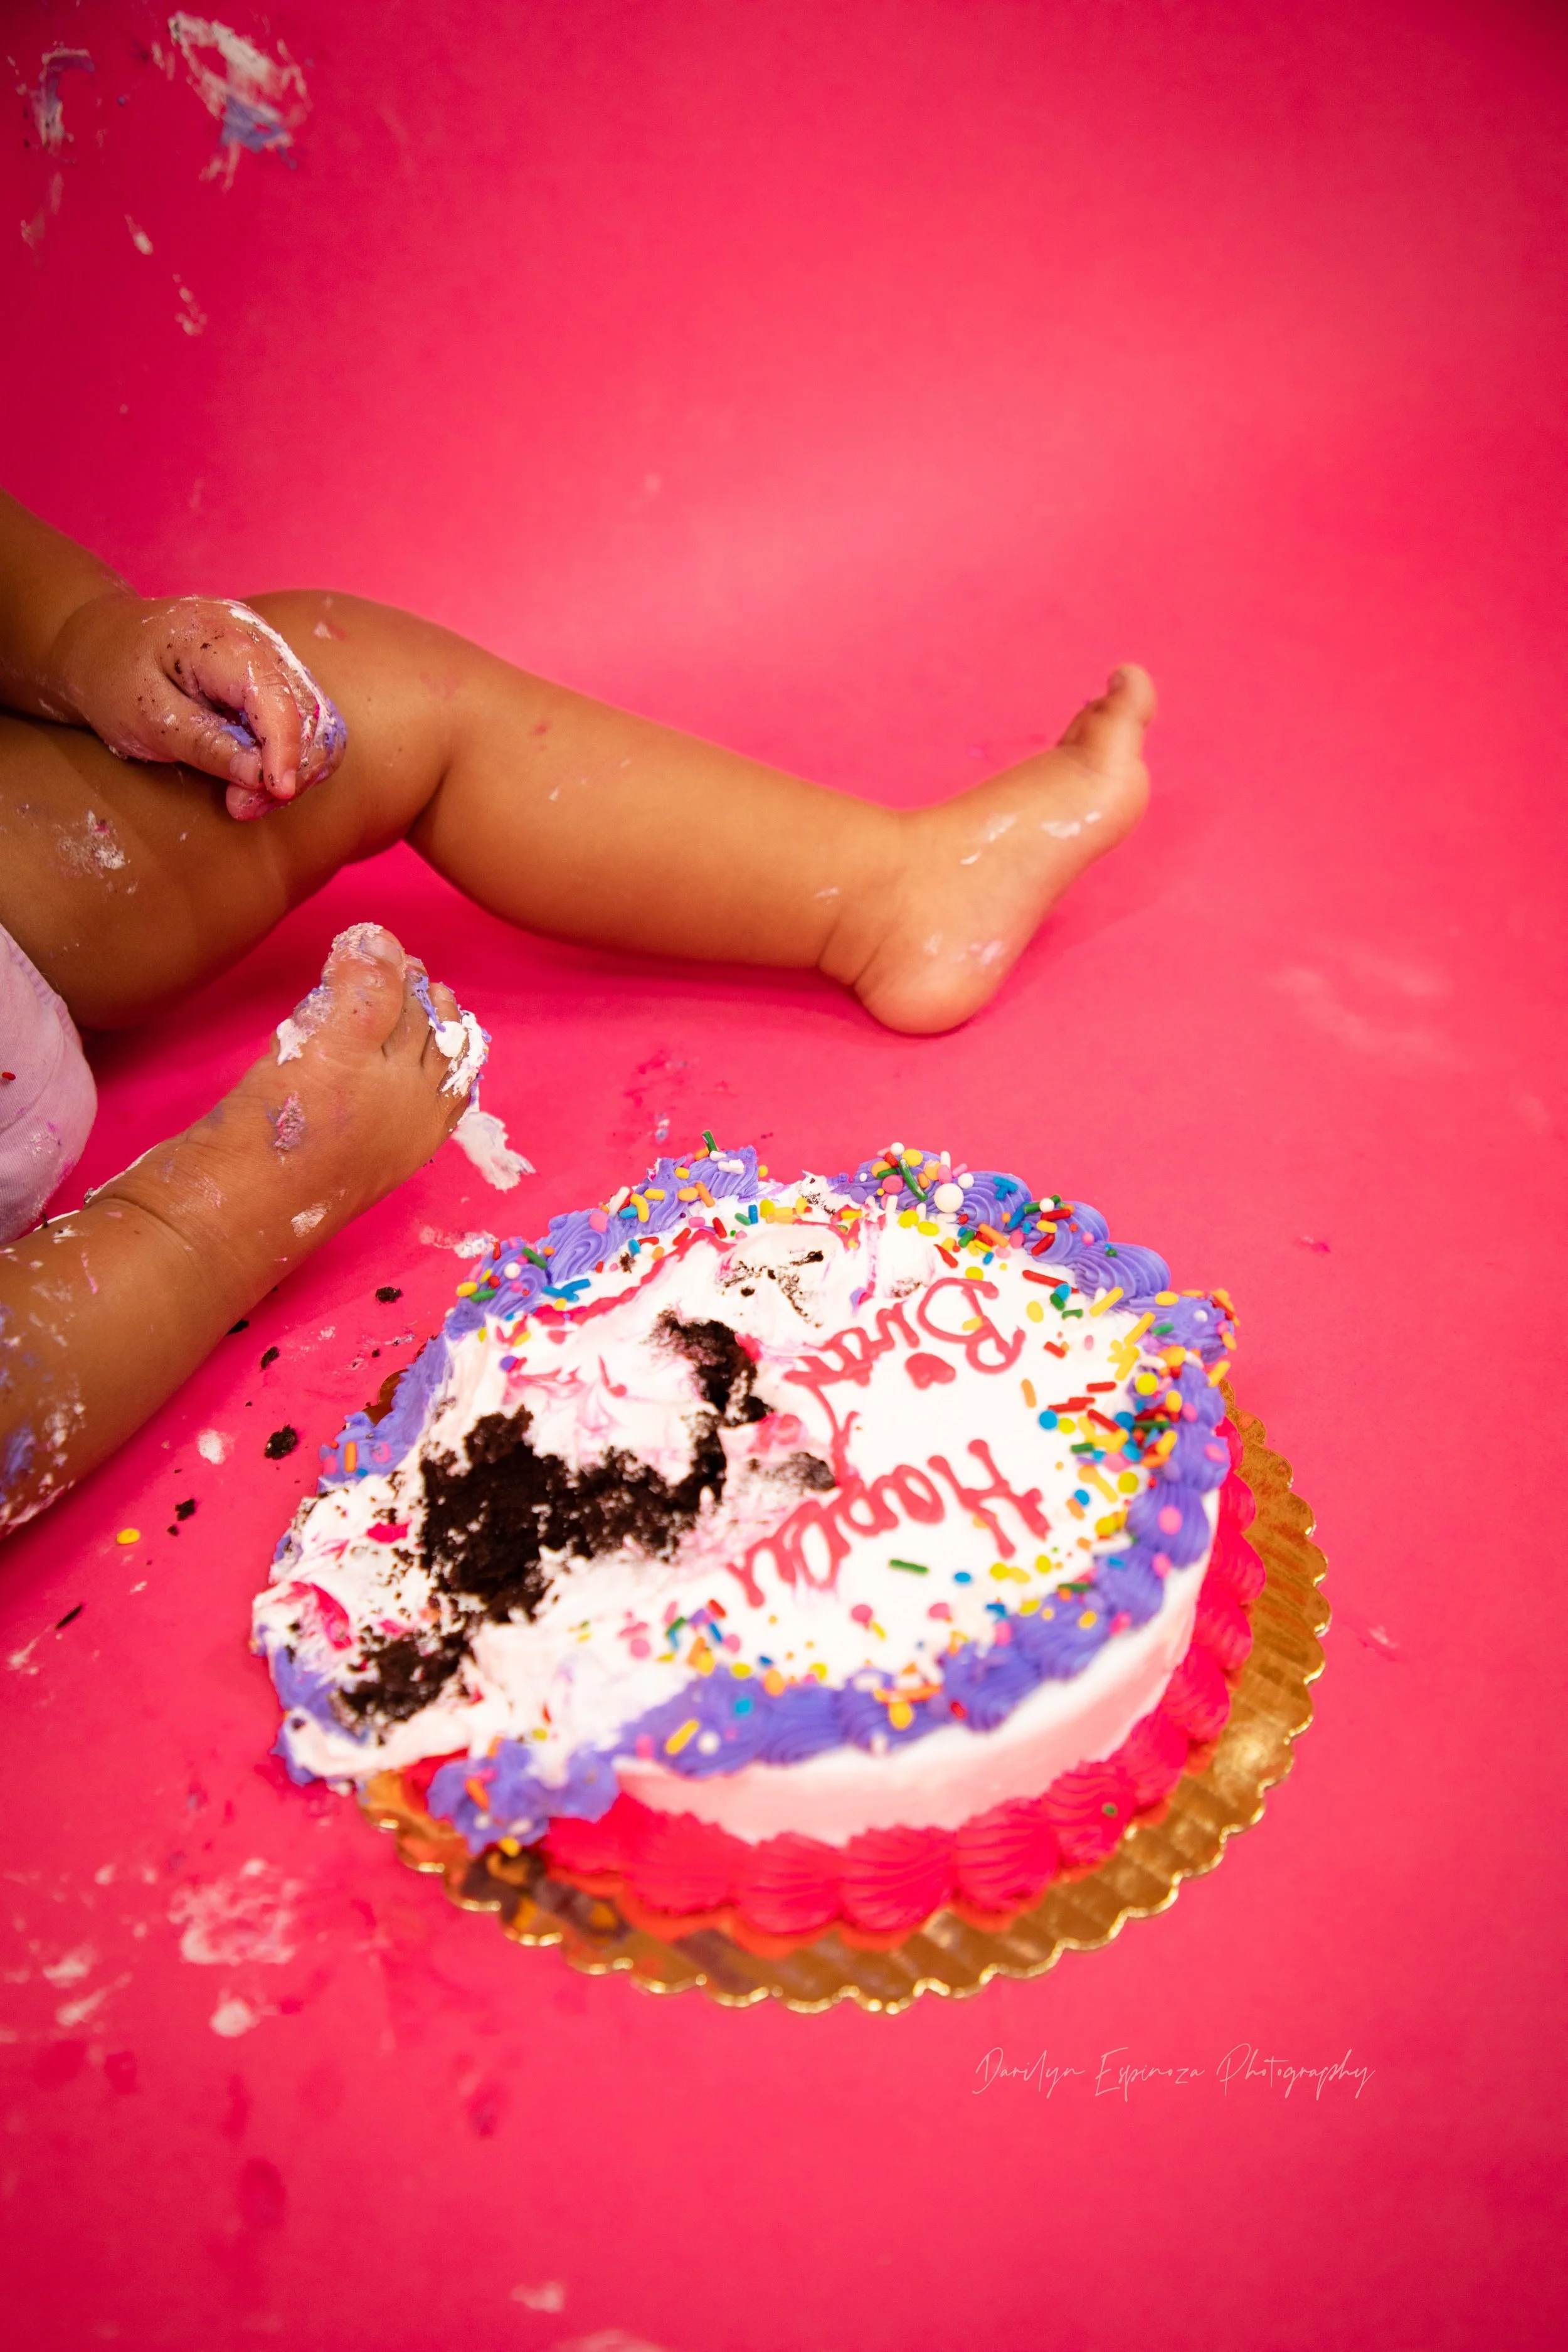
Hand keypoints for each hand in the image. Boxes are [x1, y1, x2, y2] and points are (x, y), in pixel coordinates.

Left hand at [49, 592, 346, 820]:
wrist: (100, 643)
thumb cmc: (113, 678)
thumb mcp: (146, 717)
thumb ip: (206, 745)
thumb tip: (260, 778)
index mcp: (221, 637)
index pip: (277, 698)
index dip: (285, 751)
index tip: (278, 794)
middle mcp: (259, 637)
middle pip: (308, 711)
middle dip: (288, 768)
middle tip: (241, 807)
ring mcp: (272, 652)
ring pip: (319, 719)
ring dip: (296, 768)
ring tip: (248, 798)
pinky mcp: (276, 673)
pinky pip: (309, 720)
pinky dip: (295, 755)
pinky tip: (262, 777)